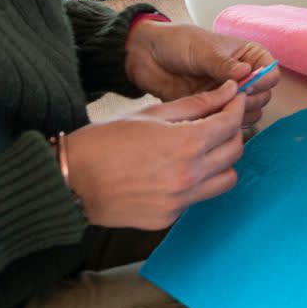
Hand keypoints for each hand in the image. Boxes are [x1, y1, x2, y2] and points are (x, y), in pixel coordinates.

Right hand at [63, 84, 248, 228]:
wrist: (70, 181)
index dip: (237, 107)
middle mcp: (189, 176)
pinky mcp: (169, 217)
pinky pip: (198, 197)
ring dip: (221, 161)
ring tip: (202, 147)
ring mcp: (180, 201)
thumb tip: (228, 90)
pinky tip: (176, 168)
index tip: (234, 99)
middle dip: (232, 131)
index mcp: (186, 144)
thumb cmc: (104, 141)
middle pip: (235, 151)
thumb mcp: (151, 114)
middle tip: (219, 120)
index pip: (231, 123)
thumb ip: (196, 103)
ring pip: (225, 179)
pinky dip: (197, 181)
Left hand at [126, 20, 278, 127]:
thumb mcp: (203, 50)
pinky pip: (228, 122)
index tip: (247, 83)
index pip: (271, 72)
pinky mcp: (215, 110)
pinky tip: (209, 115)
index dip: (263, 80)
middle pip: (263, 96)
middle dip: (250, 99)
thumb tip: (246, 71)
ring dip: (238, 113)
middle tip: (231, 97)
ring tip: (218, 105)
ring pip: (250, 113)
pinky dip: (223, 122)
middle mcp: (243, 76)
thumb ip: (223, 65)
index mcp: (248, 56)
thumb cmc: (177, 43)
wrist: (149, 57)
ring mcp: (229, 95)